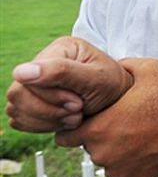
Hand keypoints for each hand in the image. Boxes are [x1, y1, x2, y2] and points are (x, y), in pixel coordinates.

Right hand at [6, 36, 132, 131]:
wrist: (121, 102)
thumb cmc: (114, 86)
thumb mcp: (96, 78)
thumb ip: (62, 72)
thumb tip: (21, 72)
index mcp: (59, 50)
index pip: (29, 78)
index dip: (51, 97)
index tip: (78, 103)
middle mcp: (43, 63)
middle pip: (18, 95)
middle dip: (49, 111)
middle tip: (77, 111)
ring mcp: (36, 83)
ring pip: (16, 109)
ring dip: (47, 121)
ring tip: (74, 118)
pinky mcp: (34, 101)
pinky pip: (21, 120)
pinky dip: (42, 126)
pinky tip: (64, 122)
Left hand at [55, 58, 157, 176]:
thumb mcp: (143, 69)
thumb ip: (116, 70)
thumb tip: (107, 69)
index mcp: (100, 129)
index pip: (65, 136)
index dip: (77, 125)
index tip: (91, 119)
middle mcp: (105, 154)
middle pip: (87, 147)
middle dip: (99, 136)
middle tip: (123, 123)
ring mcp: (120, 171)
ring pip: (106, 161)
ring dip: (115, 151)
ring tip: (137, 134)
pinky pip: (123, 172)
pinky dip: (130, 163)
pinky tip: (146, 146)